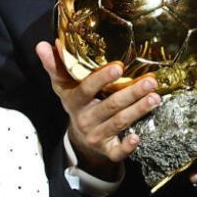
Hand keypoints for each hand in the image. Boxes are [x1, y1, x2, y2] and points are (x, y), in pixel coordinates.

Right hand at [35, 40, 160, 180]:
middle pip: (110, 106)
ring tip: (155, 97)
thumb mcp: (62, 84)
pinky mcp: (106, 150)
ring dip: (138, 111)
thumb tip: (41, 45)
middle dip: (131, 93)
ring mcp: (96, 135)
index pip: (87, 89)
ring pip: (119, 122)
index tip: (119, 67)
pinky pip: (116, 152)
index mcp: (74, 101)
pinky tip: (138, 137)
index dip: (102, 78)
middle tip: (150, 82)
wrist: (79, 137)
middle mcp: (84, 119)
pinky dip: (126, 147)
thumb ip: (54, 65)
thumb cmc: (76, 101)